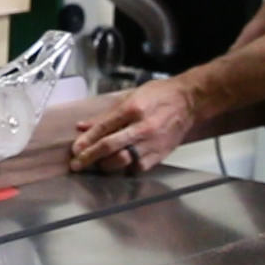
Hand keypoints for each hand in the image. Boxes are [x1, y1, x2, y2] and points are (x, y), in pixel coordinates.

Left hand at [70, 77, 197, 173]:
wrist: (188, 102)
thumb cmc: (160, 95)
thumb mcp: (130, 97)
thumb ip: (106, 115)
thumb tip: (83, 126)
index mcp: (133, 109)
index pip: (103, 128)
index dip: (87, 140)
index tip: (76, 149)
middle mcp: (142, 128)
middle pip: (110, 146)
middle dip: (90, 157)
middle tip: (77, 164)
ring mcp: (152, 143)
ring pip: (123, 160)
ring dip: (106, 165)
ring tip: (97, 165)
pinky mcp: (160, 154)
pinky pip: (138, 168)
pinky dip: (126, 169)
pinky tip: (118, 166)